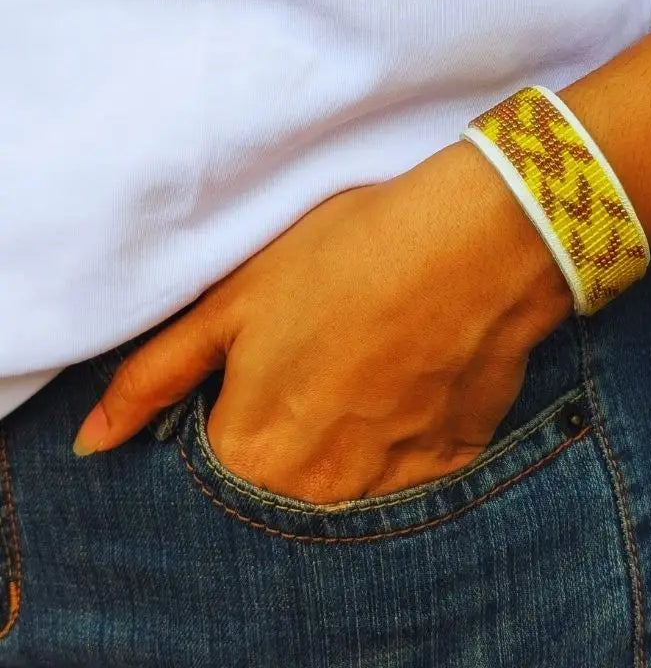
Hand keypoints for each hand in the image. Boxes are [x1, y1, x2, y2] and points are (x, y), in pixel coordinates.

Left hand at [72, 140, 572, 502]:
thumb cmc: (347, 257)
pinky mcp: (451, 464)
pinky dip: (400, 433)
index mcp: (252, 455)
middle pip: (278, 486)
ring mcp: (391, 487)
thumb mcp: (233, 301)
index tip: (255, 368)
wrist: (475, 242)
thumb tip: (93, 442)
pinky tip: (409, 374)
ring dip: (342, 438)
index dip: (226, 415)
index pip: (211, 470)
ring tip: (363, 361)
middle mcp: (318, 492)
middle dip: (284, 433)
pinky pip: (408, 472)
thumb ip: (155, 377)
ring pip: (343, 484)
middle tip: (316, 357)